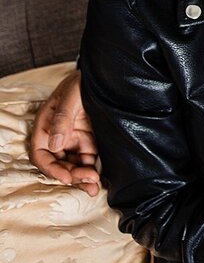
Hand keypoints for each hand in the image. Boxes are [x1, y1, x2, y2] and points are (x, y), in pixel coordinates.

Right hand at [29, 69, 100, 194]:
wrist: (103, 76)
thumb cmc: (81, 82)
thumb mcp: (71, 97)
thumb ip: (63, 119)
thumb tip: (55, 145)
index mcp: (46, 126)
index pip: (42, 155)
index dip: (52, 169)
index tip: (66, 177)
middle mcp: (57, 136)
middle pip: (59, 164)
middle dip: (72, 176)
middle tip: (89, 182)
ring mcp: (73, 139)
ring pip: (74, 165)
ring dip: (82, 177)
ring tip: (95, 186)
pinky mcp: (89, 140)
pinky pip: (88, 159)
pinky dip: (92, 170)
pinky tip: (100, 179)